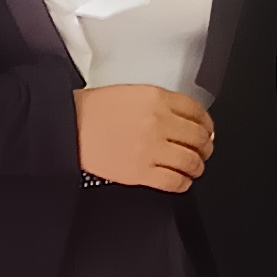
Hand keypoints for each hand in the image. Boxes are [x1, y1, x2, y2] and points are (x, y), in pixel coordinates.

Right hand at [75, 84, 212, 191]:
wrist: (69, 126)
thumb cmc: (95, 110)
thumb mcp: (133, 93)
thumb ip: (162, 104)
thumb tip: (189, 121)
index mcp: (157, 98)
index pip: (197, 112)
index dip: (207, 124)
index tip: (207, 131)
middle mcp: (158, 122)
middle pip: (199, 138)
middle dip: (206, 147)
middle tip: (203, 151)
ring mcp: (150, 148)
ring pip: (192, 162)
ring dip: (197, 166)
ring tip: (193, 168)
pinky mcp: (140, 172)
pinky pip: (175, 181)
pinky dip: (183, 183)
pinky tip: (181, 180)